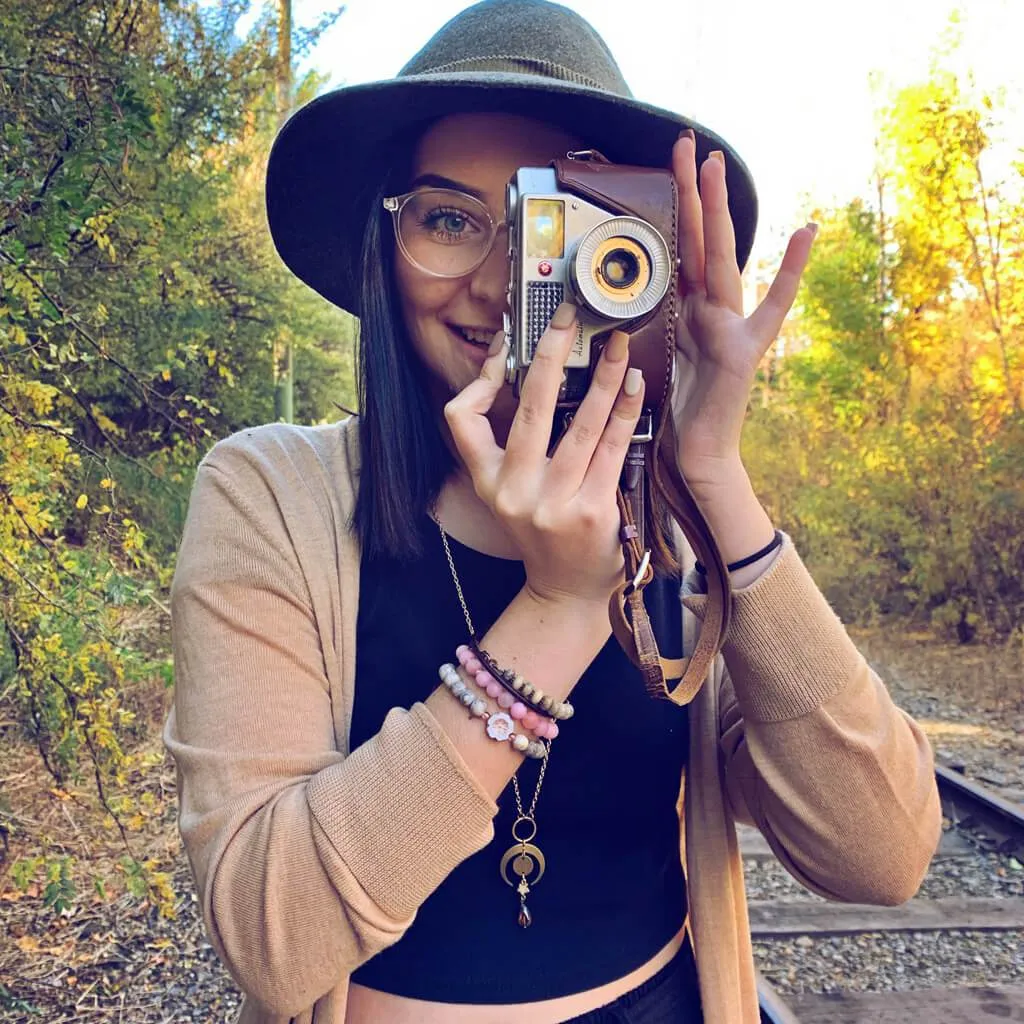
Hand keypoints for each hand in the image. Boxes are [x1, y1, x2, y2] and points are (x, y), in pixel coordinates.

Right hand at [444, 306, 644, 607]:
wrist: (568, 592)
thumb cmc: (545, 533)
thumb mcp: (508, 495)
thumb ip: (510, 446)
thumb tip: (530, 377)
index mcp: (488, 482)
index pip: (460, 420)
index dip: (480, 379)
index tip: (505, 347)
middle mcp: (514, 492)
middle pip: (529, 408)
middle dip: (550, 354)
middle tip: (567, 317)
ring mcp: (553, 504)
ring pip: (579, 425)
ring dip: (601, 378)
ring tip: (617, 345)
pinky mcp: (593, 512)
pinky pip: (612, 450)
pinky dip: (624, 413)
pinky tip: (634, 388)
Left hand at [671, 132, 815, 494]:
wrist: (696, 452)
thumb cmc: (676, 411)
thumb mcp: (655, 356)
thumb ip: (653, 324)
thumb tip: (619, 299)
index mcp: (688, 310)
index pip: (679, 249)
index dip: (674, 210)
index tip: (666, 169)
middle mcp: (712, 309)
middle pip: (701, 239)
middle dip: (694, 190)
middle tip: (689, 141)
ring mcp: (733, 324)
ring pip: (724, 257)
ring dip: (719, 209)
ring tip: (716, 165)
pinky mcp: (747, 348)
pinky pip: (772, 305)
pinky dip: (790, 270)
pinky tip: (805, 233)